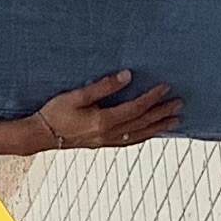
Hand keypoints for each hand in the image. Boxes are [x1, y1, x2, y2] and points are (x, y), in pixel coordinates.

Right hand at [33, 71, 181, 151]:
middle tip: (179, 104)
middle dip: (162, 113)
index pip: (135, 108)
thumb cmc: (55, 113)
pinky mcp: (102, 144)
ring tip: (175, 122)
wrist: (41, 135)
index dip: (152, 98)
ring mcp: (106, 141)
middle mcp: (109, 134)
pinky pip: (130, 142)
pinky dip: (144, 137)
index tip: (166, 87)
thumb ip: (103, 86)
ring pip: (139, 135)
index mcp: (104, 121)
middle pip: (142, 123)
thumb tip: (127, 76)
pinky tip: (150, 133)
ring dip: (158, 127)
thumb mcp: (77, 95)